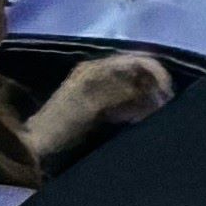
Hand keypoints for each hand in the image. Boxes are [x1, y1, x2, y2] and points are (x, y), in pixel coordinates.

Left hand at [24, 52, 171, 162]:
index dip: (157, 72)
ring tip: (154, 115)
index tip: (168, 94)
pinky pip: (129, 100)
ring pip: (137, 87)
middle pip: (139, 72)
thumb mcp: (91, 103)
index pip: (137, 60)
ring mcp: (100, 89)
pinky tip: (139, 120)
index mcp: (96, 68)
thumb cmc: (61, 124)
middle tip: (164, 108)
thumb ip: (120, 91)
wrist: (36, 146)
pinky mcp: (101, 105)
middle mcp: (99, 73)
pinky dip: (139, 108)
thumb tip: (151, 87)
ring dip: (149, 99)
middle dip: (155, 87)